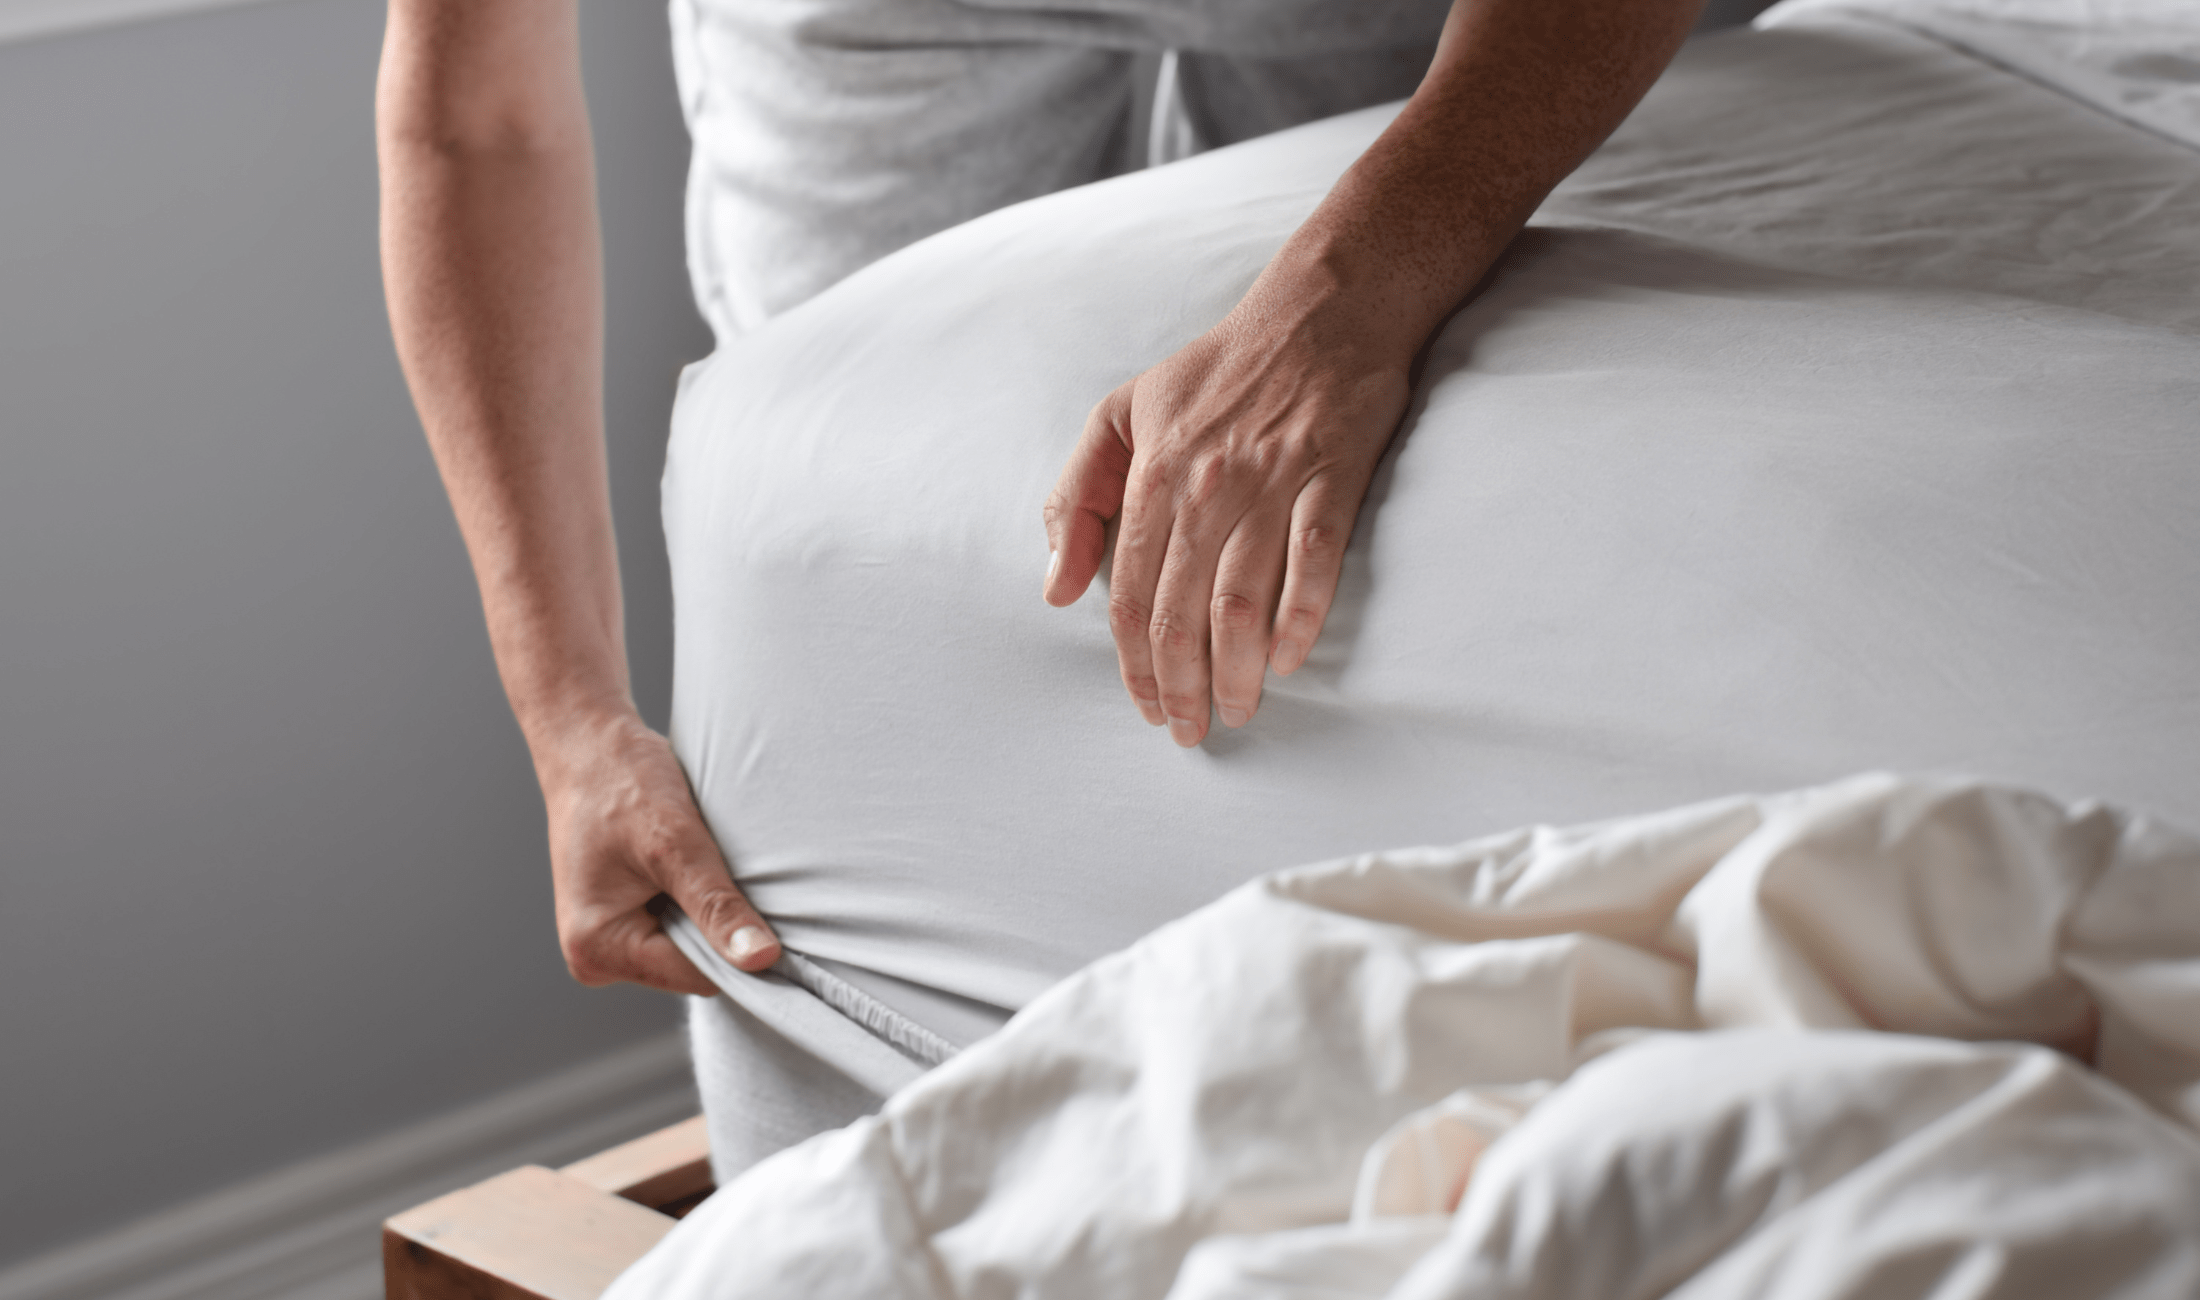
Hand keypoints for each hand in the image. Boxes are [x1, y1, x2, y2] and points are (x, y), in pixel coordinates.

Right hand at [539, 710, 779, 994]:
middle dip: (722, 928)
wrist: (590, 745)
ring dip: (711, 911)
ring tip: (705, 865)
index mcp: (598, 947)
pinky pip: (682, 926)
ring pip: (692, 947)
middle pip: (694, 967)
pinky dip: (699, 900)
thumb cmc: (619, 781)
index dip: (741, 952)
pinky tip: (696, 868)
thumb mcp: (675, 843)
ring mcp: (610, 940)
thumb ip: (717, 906)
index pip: (697, 977)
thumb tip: (759, 959)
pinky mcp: (627, 920)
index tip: (780, 925)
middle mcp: (598, 955)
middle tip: (734, 877)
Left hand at [1042, 286, 1412, 745]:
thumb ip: (1079, 498)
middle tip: (1191, 730)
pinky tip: (1289, 660)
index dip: (1133, 663)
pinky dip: (1300, 618)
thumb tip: (1056, 587)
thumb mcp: (1122, 413)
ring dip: (1236, 672)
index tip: (1147, 706)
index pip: (1130, 594)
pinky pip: (1314, 562)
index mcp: (1153, 474)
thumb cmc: (1218, 368)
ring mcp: (1271, 483)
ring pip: (1240, 602)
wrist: (1322, 310)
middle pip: (1180, 613)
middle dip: (1179, 686)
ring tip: (1238, 711)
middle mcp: (1206, 486)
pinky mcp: (1332, 477)